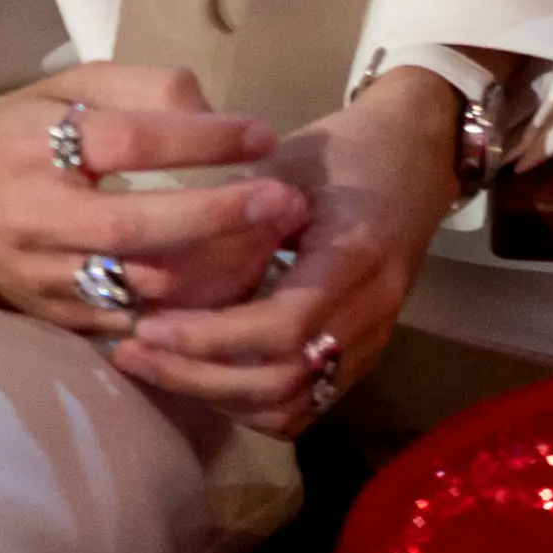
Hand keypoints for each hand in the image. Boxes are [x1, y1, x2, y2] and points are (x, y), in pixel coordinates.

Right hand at [0, 67, 303, 339]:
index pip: (128, 141)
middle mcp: (35, 218)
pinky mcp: (54, 320)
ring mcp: (43, 278)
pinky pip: (132, 323)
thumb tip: (214, 111)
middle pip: (137, 227)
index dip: (201, 139)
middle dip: (219, 216)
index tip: (262, 133)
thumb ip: (141, 90)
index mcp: (35, 146)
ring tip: (274, 244)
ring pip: (141, 286)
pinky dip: (187, 309)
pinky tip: (235, 287)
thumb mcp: (65, 88)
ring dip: (216, 269)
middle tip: (285, 199)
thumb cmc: (13, 135)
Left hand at [112, 70, 466, 437]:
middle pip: (285, 379)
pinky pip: (307, 403)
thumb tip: (155, 262)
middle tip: (134, 352)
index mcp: (355, 256)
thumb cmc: (346, 148)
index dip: (212, 338)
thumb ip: (235, 214)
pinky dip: (252, 404)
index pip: (283, 325)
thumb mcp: (289, 163)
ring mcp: (373, 338)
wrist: (418, 152)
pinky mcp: (364, 352)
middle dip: (200, 376)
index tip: (150, 326)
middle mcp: (371, 309)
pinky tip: (206, 377)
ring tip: (157, 366)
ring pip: (294, 404)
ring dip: (220, 398)